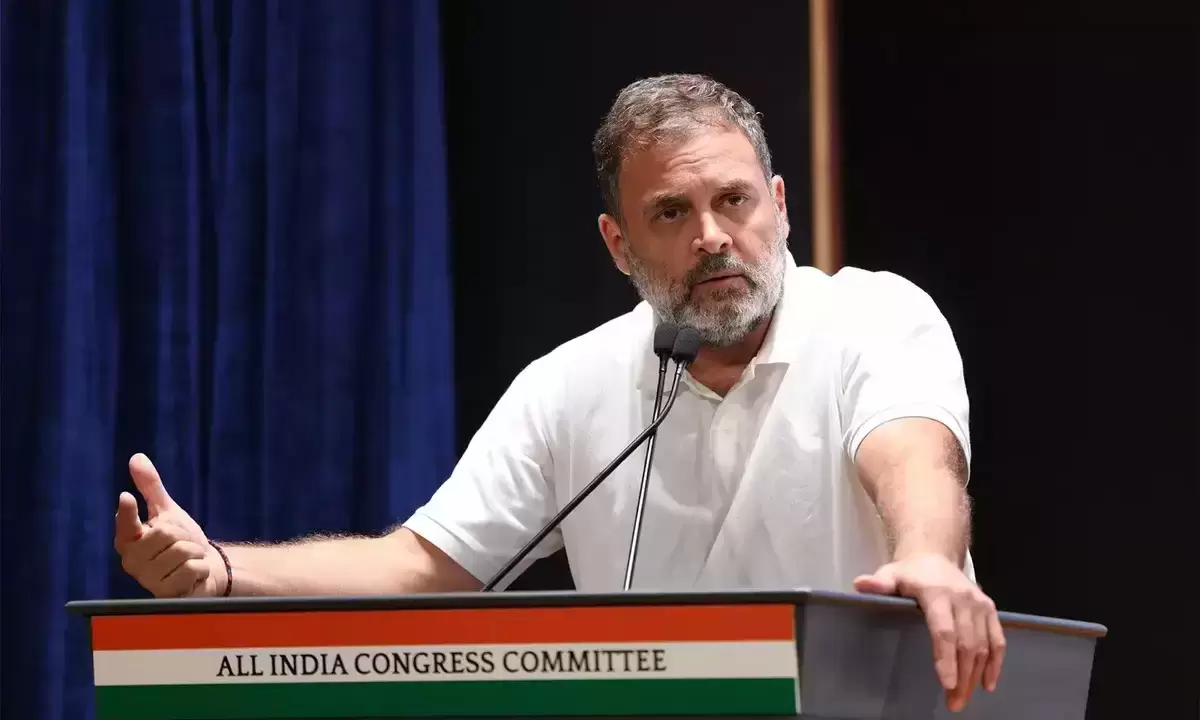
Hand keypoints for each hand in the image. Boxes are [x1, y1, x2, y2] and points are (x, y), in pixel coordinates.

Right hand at [114, 454, 224, 597]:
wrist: (204, 571)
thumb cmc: (181, 541)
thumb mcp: (168, 512)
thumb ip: (151, 488)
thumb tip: (136, 457)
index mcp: (129, 540)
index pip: (125, 523)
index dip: (126, 511)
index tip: (126, 497)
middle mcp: (132, 561)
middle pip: (167, 533)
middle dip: (184, 535)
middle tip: (183, 544)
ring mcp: (147, 580)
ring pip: (182, 551)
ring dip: (194, 552)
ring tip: (188, 560)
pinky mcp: (165, 594)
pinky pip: (192, 569)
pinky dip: (200, 568)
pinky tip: (193, 574)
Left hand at [854, 553, 1005, 711]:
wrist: (935, 557)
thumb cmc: (909, 573)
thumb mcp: (890, 575)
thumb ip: (878, 584)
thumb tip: (859, 584)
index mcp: (936, 593)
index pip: (944, 630)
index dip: (946, 658)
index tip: (946, 683)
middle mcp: (962, 599)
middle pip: (966, 643)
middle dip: (962, 676)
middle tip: (954, 703)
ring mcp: (979, 604)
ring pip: (983, 645)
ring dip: (976, 675)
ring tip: (963, 698)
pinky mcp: (990, 609)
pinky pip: (998, 639)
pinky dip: (996, 663)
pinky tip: (987, 684)